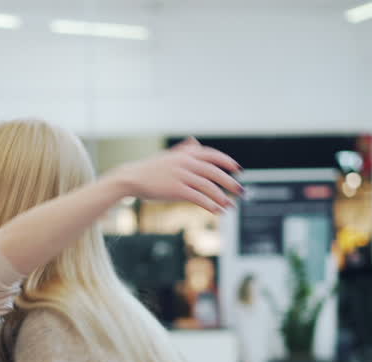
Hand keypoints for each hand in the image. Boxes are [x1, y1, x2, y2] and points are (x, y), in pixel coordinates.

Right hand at [111, 138, 242, 213]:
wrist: (130, 178)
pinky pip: (197, 197)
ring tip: (229, 206)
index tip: (238, 169)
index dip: (227, 162)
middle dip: (230, 182)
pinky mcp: (175, 189)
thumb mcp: (168, 156)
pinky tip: (216, 211)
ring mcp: (180, 175)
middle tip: (241, 191)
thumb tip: (195, 142)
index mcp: (185, 153)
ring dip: (221, 197)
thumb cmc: (149, 169)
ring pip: (208, 185)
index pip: (212, 155)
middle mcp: (185, 162)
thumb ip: (183, 149)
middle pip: (214, 171)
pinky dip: (209, 204)